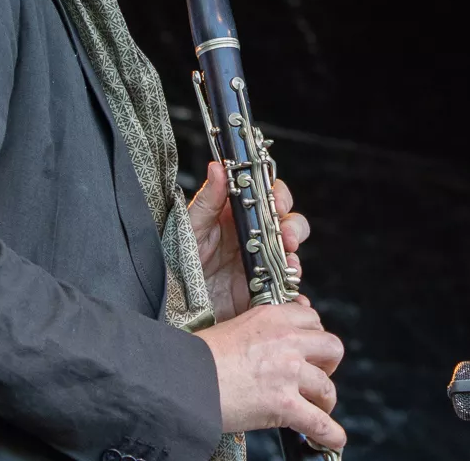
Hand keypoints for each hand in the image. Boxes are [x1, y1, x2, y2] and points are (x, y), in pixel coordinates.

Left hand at [188, 161, 310, 320]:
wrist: (173, 301)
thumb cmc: (179, 259)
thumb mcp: (191, 227)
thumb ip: (208, 200)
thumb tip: (217, 168)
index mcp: (236, 215)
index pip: (267, 196)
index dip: (279, 196)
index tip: (278, 204)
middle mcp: (253, 235)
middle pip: (287, 222)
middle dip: (293, 227)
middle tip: (287, 238)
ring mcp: (260, 262)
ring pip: (291, 252)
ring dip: (295, 257)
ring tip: (289, 266)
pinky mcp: (263, 288)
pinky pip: (286, 284)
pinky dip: (294, 287)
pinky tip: (290, 289)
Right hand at [193, 302, 345, 447]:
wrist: (185, 379)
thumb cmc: (200, 356)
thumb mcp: (234, 326)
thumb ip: (262, 328)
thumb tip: (278, 333)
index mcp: (272, 317)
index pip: (311, 318)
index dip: (313, 335)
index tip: (309, 347)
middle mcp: (286, 341)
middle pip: (331, 346)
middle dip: (328, 363)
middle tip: (316, 373)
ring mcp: (288, 372)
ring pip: (327, 386)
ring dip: (325, 399)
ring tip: (318, 407)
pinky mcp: (284, 404)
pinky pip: (317, 422)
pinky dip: (329, 434)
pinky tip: (334, 440)